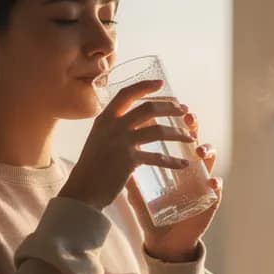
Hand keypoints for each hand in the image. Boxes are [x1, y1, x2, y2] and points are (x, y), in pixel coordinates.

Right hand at [58, 79, 195, 210]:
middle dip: (170, 107)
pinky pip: (158, 157)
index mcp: (104, 119)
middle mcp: (113, 126)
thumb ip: (117, 129)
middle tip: (184, 111)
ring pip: (158, 131)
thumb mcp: (100, 139)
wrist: (82, 190)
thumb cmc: (92, 167)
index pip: (126, 94)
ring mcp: (121, 142)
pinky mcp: (129, 160)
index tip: (161, 83)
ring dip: (178, 133)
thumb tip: (142, 123)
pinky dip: (173, 162)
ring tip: (190, 138)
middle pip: (148, 108)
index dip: (144, 86)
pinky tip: (183, 164)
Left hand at [133, 107, 223, 261]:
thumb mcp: (135, 188)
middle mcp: (190, 166)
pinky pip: (216, 190)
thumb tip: (105, 148)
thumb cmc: (150, 212)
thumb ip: (126, 168)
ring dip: (208, 151)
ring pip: (210, 160)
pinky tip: (212, 182)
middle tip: (187, 118)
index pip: (175, 132)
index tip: (166, 104)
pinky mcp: (209, 201)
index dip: (172, 117)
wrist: (161, 240)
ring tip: (200, 151)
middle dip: (193, 126)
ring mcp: (201, 181)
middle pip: (195, 138)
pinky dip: (215, 184)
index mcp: (173, 159)